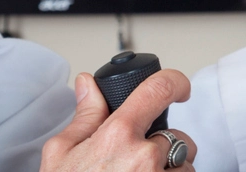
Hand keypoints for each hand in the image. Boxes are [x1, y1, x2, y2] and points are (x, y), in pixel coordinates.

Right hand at [40, 70, 196, 171]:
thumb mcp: (61, 155)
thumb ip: (84, 116)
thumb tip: (88, 85)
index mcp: (118, 136)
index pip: (158, 89)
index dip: (175, 82)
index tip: (180, 87)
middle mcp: (145, 157)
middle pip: (178, 136)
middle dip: (163, 147)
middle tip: (136, 165)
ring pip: (185, 165)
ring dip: (170, 171)